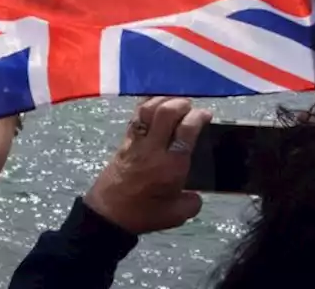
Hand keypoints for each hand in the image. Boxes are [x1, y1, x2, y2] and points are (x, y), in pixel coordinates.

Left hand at [83, 97, 211, 234]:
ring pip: (147, 110)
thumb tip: (195, 193)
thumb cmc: (144, 214)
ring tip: (173, 102)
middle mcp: (153, 148)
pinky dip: (145, 107)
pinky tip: (153, 106)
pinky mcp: (123, 142)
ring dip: (162, 101)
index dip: (198, 117)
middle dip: (181, 104)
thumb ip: (192, 202)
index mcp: (171, 165)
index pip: (187, 131)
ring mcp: (136, 142)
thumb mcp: (177, 214)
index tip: (206, 114)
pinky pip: (135, 117)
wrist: (108, 213)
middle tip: (190, 106)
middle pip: (166, 113)